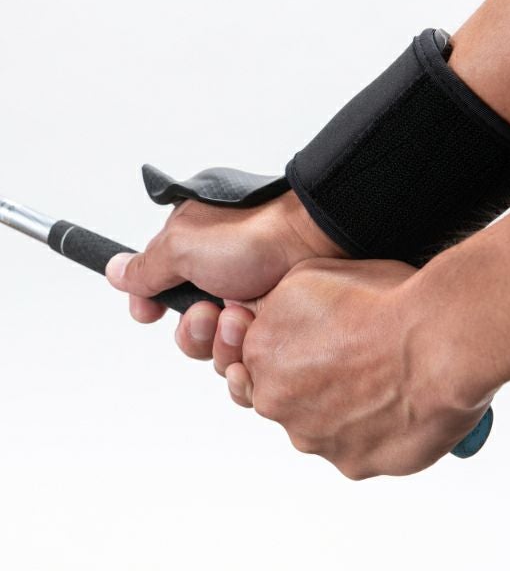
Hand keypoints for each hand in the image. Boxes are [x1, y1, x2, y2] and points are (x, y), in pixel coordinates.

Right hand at [105, 191, 344, 357]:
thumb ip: (147, 266)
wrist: (313, 239)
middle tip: (208, 311)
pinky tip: (254, 328)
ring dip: (219, 338)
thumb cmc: (251, 233)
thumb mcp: (184, 245)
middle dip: (192, 329)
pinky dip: (242, 350)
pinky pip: (242, 359)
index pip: (156, 290)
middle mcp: (216, 283)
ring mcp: (244, 305)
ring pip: (213, 349)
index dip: (148, 304)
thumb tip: (113, 271)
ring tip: (239, 316)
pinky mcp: (269, 326)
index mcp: (191, 255)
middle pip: (185, 330)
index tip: (148, 313)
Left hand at [212, 258, 494, 478]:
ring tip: (382, 379)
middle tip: (353, 356)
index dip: (294, 344)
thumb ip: (277, 304)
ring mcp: (314, 438)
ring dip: (340, 407)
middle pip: (285, 392)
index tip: (324, 337)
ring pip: (319, 423)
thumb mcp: (311, 274)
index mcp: (263, 352)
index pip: (261, 355)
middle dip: (311, 378)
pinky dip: (371, 431)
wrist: (440, 340)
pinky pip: (355, 448)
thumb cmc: (385, 301)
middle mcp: (277, 401)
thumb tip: (269, 317)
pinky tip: (396, 404)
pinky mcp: (352, 464)